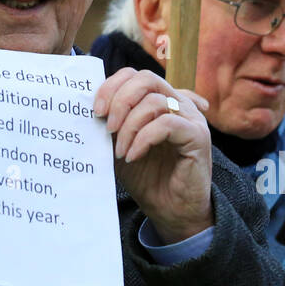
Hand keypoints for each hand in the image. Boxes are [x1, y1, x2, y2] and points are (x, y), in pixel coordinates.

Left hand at [93, 67, 213, 244]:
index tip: (96, 110)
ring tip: (121, 151)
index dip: (111, 86)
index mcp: (160, 100)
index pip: (134, 75)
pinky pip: (167, 124)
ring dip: (130, 126)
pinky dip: (144, 138)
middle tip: (107, 127)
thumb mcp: (120, 145)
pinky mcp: (198, 136)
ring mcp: (190, 118)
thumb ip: (110, 124)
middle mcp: (178, 103)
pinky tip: (134, 155)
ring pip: (155, 101)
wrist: (171, 211)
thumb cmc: (147, 177)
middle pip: (145, 78)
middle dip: (120, 100)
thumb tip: (86, 109)